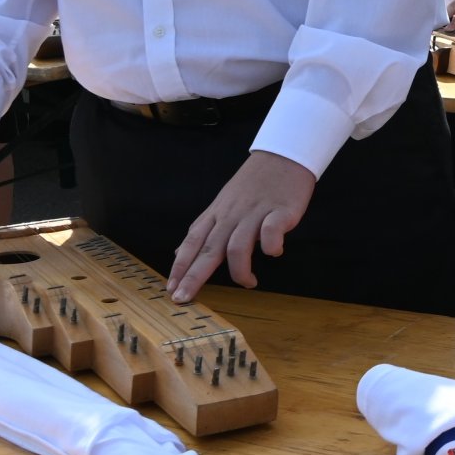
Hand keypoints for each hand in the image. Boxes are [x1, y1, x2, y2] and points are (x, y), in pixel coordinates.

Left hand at [167, 150, 315, 301]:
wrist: (283, 156)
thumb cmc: (254, 183)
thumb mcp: (222, 204)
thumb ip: (204, 230)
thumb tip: (180, 253)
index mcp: (217, 214)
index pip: (193, 242)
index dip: (180, 267)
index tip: (171, 290)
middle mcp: (231, 215)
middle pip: (209, 249)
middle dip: (193, 276)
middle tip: (183, 298)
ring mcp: (255, 213)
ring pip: (237, 246)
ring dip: (239, 270)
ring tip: (248, 283)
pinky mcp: (280, 211)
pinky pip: (271, 232)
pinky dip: (271, 247)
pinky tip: (275, 253)